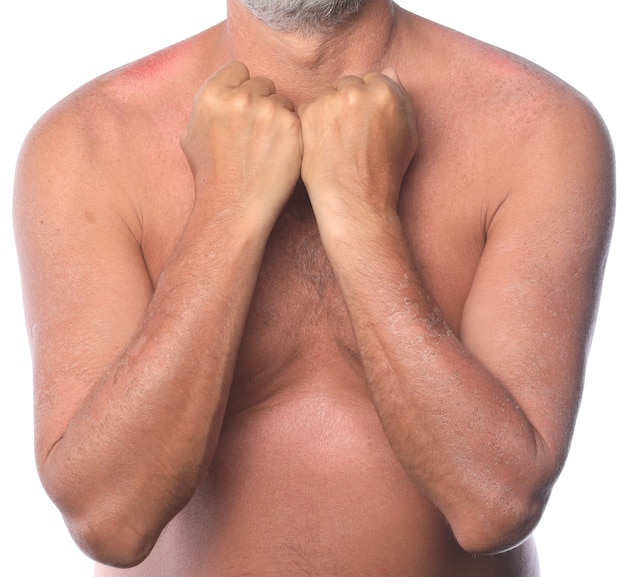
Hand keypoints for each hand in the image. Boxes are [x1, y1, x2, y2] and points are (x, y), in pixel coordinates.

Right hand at [180, 61, 301, 222]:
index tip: (244, 108)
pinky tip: (281, 152)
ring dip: (278, 117)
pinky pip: (297, 117)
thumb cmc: (212, 176)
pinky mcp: (291, 126)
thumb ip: (207, 106)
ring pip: (282, 100)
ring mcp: (268, 110)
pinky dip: (292, 133)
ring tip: (267, 146)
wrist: (234, 206)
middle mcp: (240, 97)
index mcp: (212, 95)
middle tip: (257, 133)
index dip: (242, 87)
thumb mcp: (192, 134)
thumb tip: (221, 90)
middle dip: (261, 102)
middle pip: (262, 83)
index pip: (238, 69)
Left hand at [299, 68, 416, 225]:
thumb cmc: (385, 174)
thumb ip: (402, 99)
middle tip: (349, 137)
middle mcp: (357, 92)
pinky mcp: (308, 115)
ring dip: (328, 114)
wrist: (356, 202)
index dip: (367, 105)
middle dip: (347, 105)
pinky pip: (307, 109)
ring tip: (335, 145)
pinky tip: (321, 147)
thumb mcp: (408, 136)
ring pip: (326, 96)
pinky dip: (311, 125)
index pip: (371, 81)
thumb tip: (388, 72)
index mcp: (385, 93)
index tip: (364, 127)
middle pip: (347, 85)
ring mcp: (329, 102)